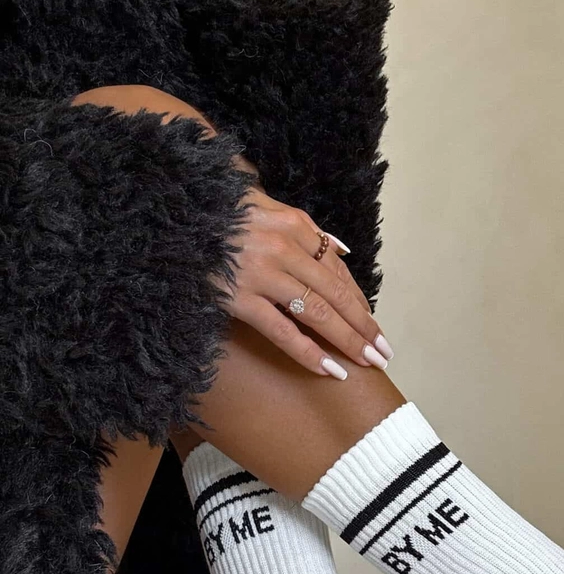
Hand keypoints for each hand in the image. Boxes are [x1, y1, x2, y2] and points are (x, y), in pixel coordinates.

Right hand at [220, 184, 392, 378]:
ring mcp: (262, 273)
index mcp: (292, 224)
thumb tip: (341, 247)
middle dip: (363, 324)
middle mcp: (283, 247)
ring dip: (347, 341)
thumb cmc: (215, 212)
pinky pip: (282, 331)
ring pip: (317, 313)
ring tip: (368, 362)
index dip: (357, 298)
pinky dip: (309, 352)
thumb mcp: (262, 204)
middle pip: (335, 293)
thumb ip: (301, 226)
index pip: (336, 267)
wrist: (169, 214)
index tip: (371, 322)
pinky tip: (329, 369)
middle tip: (382, 350)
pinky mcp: (239, 297)